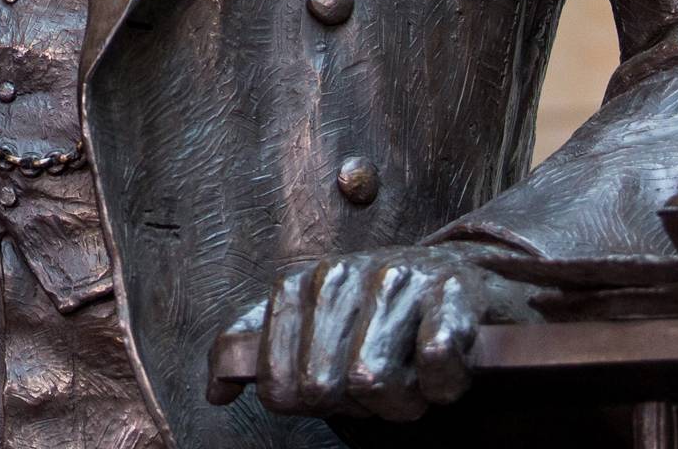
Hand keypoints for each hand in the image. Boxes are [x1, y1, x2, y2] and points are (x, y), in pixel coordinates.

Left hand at [234, 243, 531, 420]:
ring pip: (374, 382)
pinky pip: (434, 362)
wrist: (462, 276)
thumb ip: (256, 346)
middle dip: (358, 404)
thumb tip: (216, 393)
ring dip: (403, 400)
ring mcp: (399, 278)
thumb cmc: (378, 312)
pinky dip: (443, 383)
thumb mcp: (308, 320)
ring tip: (413, 375)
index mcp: (300, 282)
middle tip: (384, 380)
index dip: (314, 403)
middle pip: (323, 390)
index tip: (340, 382)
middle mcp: (343, 273)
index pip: (279, 386)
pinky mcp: (453, 292)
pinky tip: (446, 367)